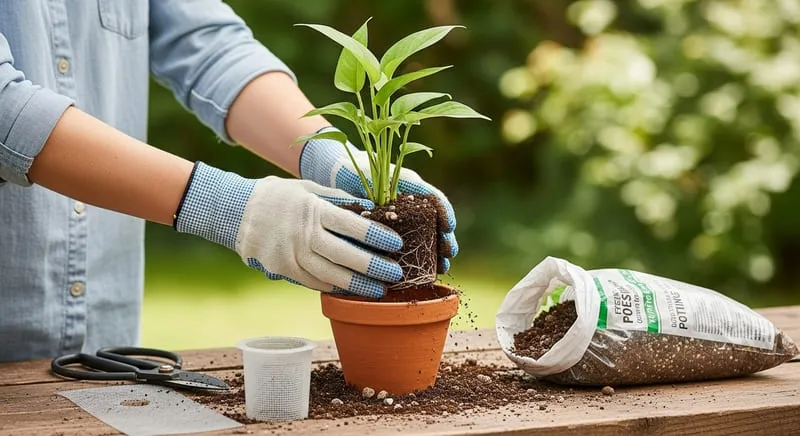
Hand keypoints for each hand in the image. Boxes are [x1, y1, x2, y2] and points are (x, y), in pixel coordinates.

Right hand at [175, 162, 402, 297]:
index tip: (396, 244)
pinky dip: (334, 287)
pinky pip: (314, 282)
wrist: (238, 213)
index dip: (377, 236)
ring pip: (332, 275)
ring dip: (358, 285)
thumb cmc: (279, 197)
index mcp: (314, 211)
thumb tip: (369, 209)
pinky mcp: (285, 270)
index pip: (353, 226)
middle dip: (374, 267)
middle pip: (346, 255)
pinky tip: (351, 290)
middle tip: (396, 273)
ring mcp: (294, 256)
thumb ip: (338, 199)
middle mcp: (305, 235)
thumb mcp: (308, 188)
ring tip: (379, 290)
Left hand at [299, 127, 457, 272]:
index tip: (448, 226)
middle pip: (437, 221)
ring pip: (428, 235)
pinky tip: (424, 270)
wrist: (337, 174)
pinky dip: (421, 255)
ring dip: (437, 251)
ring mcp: (404, 217)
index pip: (435, 198)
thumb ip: (372, 189)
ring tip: (442, 267)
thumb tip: (380, 210)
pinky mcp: (393, 230)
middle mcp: (411, 201)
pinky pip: (412, 244)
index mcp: (409, 185)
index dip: (444, 212)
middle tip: (448, 253)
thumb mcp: (364, 176)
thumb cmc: (353, 171)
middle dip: (445, 238)